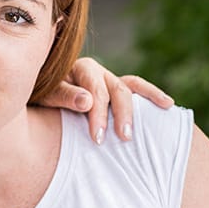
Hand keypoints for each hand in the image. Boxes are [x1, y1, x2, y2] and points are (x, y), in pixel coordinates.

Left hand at [38, 57, 173, 143]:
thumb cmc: (41, 95)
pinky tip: (168, 105)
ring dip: (141, 106)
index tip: (98, 137)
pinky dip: (153, 95)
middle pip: (116, 90)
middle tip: (123, 138)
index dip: (98, 114)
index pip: (95, 91)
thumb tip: (88, 101)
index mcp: (81, 69)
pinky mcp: (118, 90)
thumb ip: (64, 96)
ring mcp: (110, 80)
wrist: (40, 94)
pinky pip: (138, 89)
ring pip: (130, 88)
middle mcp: (99, 72)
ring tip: (156, 116)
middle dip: (121, 115)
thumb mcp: (46, 94)